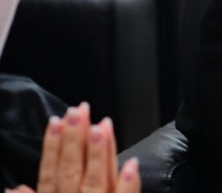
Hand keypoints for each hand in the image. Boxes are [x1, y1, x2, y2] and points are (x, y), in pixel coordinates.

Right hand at [8, 102, 140, 192]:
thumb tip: (14, 187)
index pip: (50, 173)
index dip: (52, 146)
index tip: (55, 121)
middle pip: (72, 169)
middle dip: (74, 139)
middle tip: (77, 111)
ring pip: (97, 178)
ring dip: (98, 153)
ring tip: (101, 126)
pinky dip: (128, 182)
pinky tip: (132, 163)